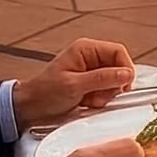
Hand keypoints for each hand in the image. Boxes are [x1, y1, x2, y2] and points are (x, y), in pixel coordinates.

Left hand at [17, 37, 138, 125]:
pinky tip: (87, 103)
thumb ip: (102, 79)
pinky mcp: (89, 83)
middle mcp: (90, 56)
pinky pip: (105, 90)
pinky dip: (100, 99)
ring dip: (105, 95)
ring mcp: (90, 70)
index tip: (124, 86)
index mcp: (85, 49)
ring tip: (89, 101)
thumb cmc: (45, 92)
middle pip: (118, 68)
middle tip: (99, 97)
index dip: (125, 69)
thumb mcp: (74, 86)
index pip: (118, 52)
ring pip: (113, 81)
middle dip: (112, 86)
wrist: (30, 107)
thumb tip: (126, 74)